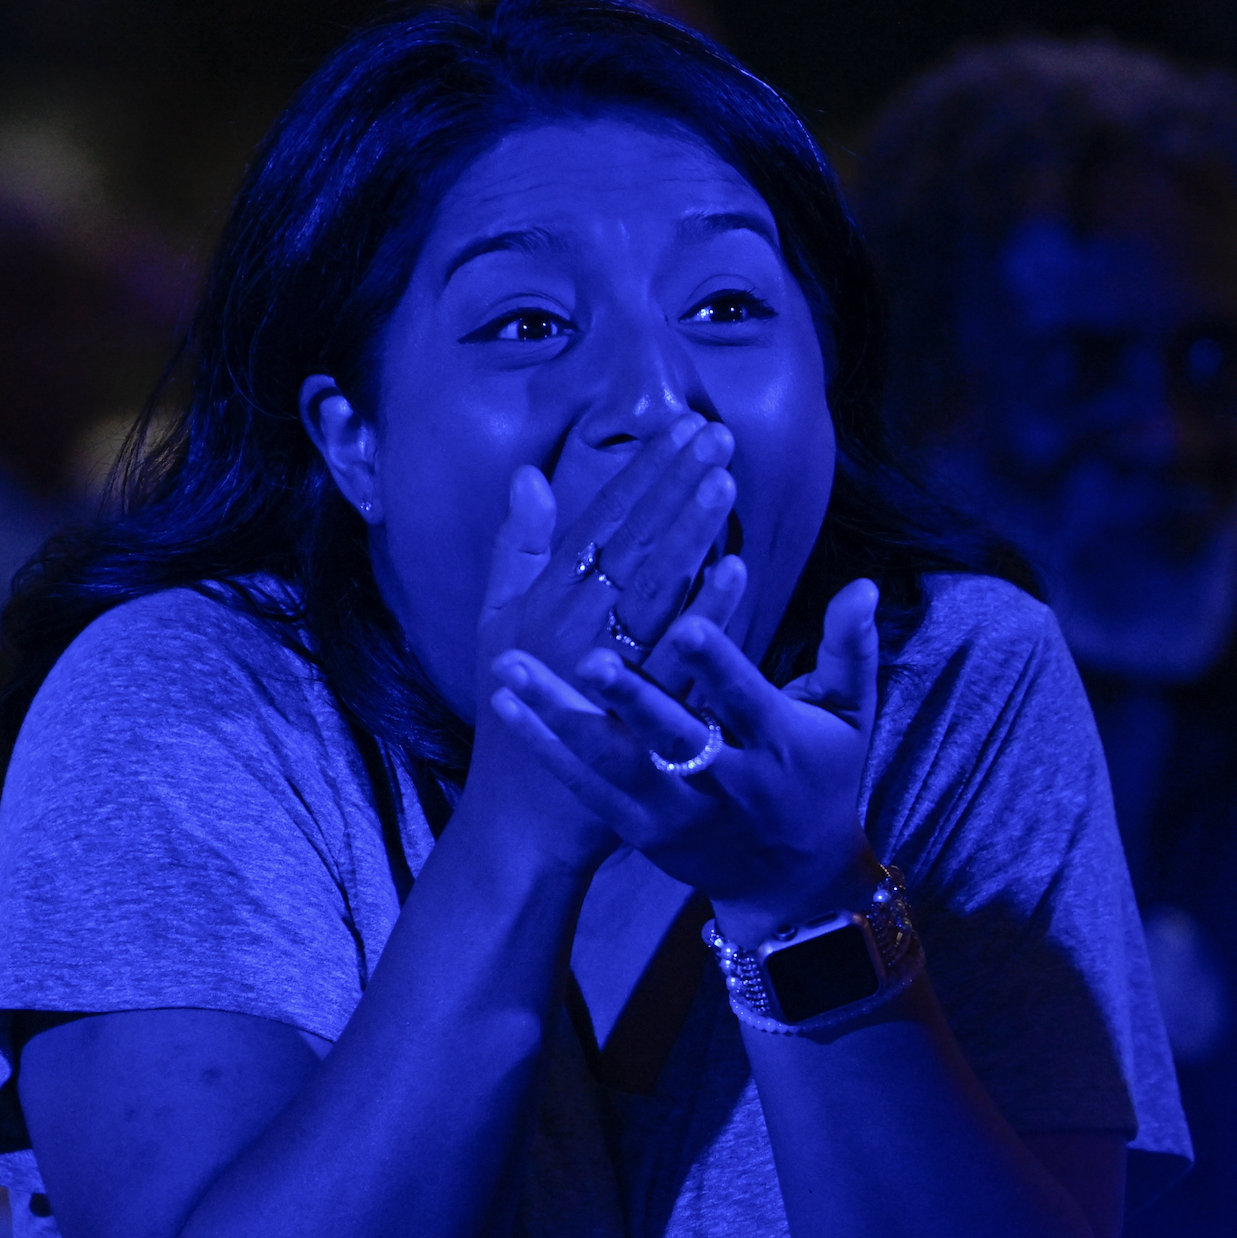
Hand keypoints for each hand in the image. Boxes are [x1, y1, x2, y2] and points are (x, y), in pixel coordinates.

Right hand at [456, 415, 748, 869]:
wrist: (524, 812)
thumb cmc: (516, 710)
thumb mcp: (498, 621)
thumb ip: (517, 548)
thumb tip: (529, 474)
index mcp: (544, 596)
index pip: (600, 517)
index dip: (643, 470)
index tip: (682, 425)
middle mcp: (569, 623)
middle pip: (630, 540)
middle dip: (674, 483)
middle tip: (717, 434)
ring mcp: (599, 666)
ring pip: (651, 586)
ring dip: (689, 530)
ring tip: (726, 479)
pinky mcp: (629, 710)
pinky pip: (673, 651)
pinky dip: (704, 609)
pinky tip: (737, 570)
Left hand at [488, 578, 884, 943]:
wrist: (793, 881)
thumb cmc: (823, 776)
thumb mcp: (851, 716)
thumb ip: (851, 648)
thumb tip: (864, 584)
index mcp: (779, 745)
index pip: (746, 699)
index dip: (720, 665)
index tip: (692, 622)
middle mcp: (724, 783)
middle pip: (673, 739)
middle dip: (632, 700)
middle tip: (589, 657)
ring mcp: (675, 811)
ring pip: (613, 762)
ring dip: (559, 716)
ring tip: (510, 668)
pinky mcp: (640, 828)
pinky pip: (585, 786)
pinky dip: (545, 747)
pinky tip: (503, 705)